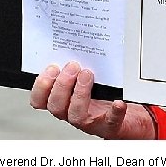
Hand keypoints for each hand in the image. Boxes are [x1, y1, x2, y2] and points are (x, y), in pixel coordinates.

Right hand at [30, 61, 155, 139]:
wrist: (126, 116)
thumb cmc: (104, 95)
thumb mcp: (87, 78)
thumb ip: (78, 66)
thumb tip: (75, 40)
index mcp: (63, 101)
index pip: (40, 100)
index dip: (41, 86)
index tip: (51, 67)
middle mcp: (72, 113)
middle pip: (56, 105)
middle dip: (62, 84)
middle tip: (73, 66)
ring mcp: (90, 121)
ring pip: (76, 115)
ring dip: (80, 93)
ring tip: (88, 74)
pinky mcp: (110, 126)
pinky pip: (111, 122)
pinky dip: (114, 112)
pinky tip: (119, 102)